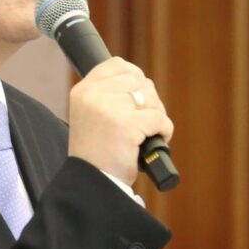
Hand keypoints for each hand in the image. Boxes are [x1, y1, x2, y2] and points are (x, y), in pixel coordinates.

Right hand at [67, 57, 172, 185]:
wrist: (91, 182)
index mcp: (83, 91)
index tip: (139, 95)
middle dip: (149, 101)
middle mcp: (93, 95)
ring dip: (157, 116)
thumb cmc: (96, 155)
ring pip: (151, 99)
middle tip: (144, 123)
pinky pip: (159, 119)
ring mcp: (109, 108)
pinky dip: (164, 131)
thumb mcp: (90, 116)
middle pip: (139, 81)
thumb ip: (107, 96)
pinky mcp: (126, 125)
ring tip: (146, 134)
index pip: (117, 65)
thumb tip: (140, 82)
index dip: (135, 77)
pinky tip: (154, 142)